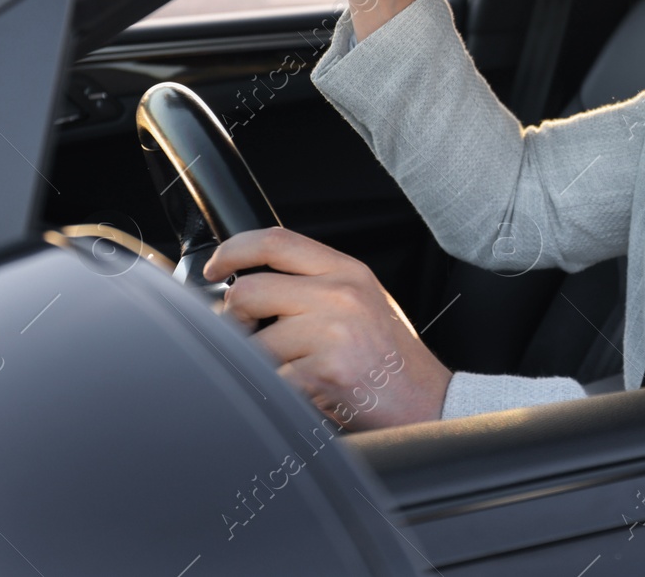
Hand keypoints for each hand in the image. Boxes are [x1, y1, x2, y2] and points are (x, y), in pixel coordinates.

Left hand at [204, 228, 451, 428]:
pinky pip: (272, 380)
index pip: (276, 241)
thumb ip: (317, 284)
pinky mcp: (325, 370)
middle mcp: (341, 294)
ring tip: (292, 372)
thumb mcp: (363, 301)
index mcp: (348, 271)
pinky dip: (280, 393)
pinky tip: (306, 393)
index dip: (234, 250)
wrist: (429, 402)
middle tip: (247, 335)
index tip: (216, 267)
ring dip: (261, 365)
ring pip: (255, 343)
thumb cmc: (392, 358)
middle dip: (234, 319)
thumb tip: (255, 283)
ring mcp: (334, 331)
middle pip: (250, 291)